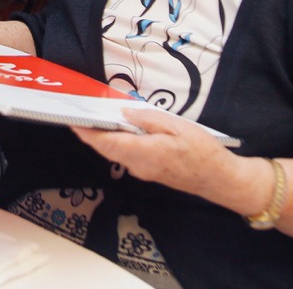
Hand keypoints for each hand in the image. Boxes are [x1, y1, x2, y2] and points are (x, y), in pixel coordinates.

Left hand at [73, 107, 242, 203]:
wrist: (219, 179)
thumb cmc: (202, 151)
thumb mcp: (177, 126)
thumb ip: (148, 119)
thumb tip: (124, 112)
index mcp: (143, 152)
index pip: (106, 143)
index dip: (87, 133)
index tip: (73, 121)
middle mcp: (138, 165)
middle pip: (107, 149)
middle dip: (90, 135)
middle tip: (78, 117)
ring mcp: (143, 171)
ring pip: (116, 154)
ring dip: (103, 139)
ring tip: (96, 119)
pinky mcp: (149, 172)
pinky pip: (127, 156)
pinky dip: (117, 144)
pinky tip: (120, 130)